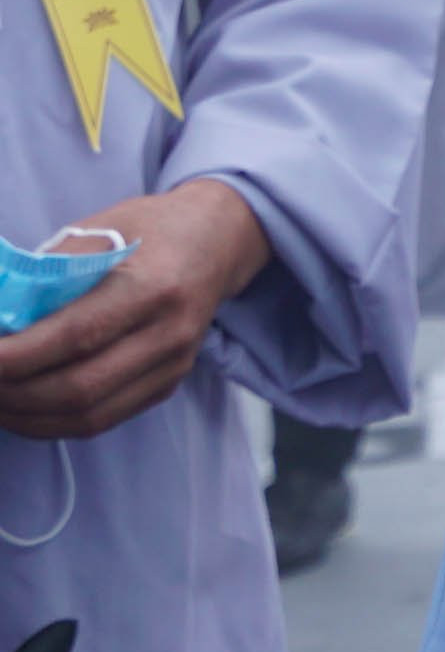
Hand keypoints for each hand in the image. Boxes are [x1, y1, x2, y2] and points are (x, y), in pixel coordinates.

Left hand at [0, 180, 270, 440]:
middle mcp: (170, 333)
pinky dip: (51, 422)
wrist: (217, 242)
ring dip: (27, 415)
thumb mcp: (97, 230)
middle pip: (79, 387)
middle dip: (12, 392)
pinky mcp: (168, 384)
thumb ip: (47, 273)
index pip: (76, 336)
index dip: (16, 357)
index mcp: (154, 286)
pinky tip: (22, 407)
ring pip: (88, 415)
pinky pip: (102, 420)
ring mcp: (174, 364)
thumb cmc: (148, 229)